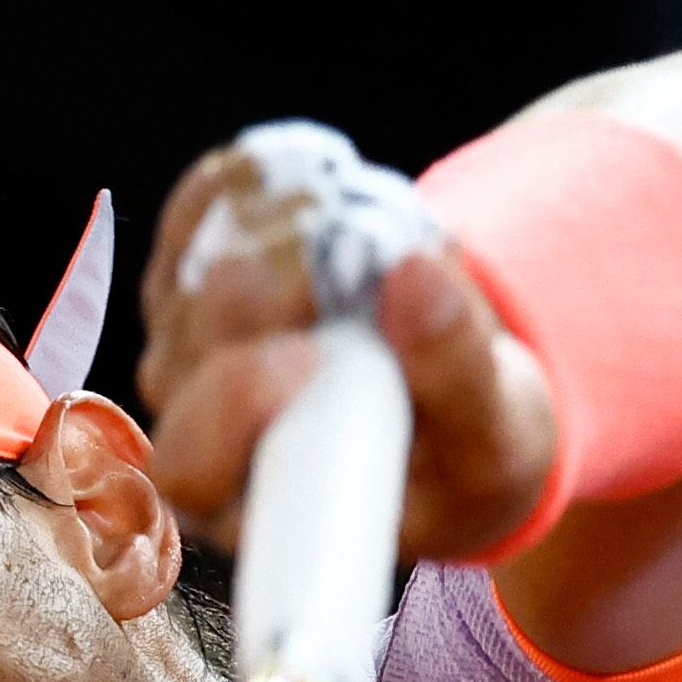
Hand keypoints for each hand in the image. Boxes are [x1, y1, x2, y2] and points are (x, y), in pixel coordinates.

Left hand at [135, 145, 558, 561]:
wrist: (452, 409)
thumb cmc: (469, 450)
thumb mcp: (494, 434)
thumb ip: (459, 373)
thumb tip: (415, 278)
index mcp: (257, 507)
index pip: (196, 469)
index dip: (240, 402)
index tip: (318, 355)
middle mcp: (199, 435)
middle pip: (195, 345)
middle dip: (282, 284)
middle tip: (366, 248)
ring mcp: (187, 351)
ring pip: (199, 265)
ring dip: (286, 222)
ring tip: (366, 211)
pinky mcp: (195, 280)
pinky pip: (201, 210)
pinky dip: (260, 181)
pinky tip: (320, 174)